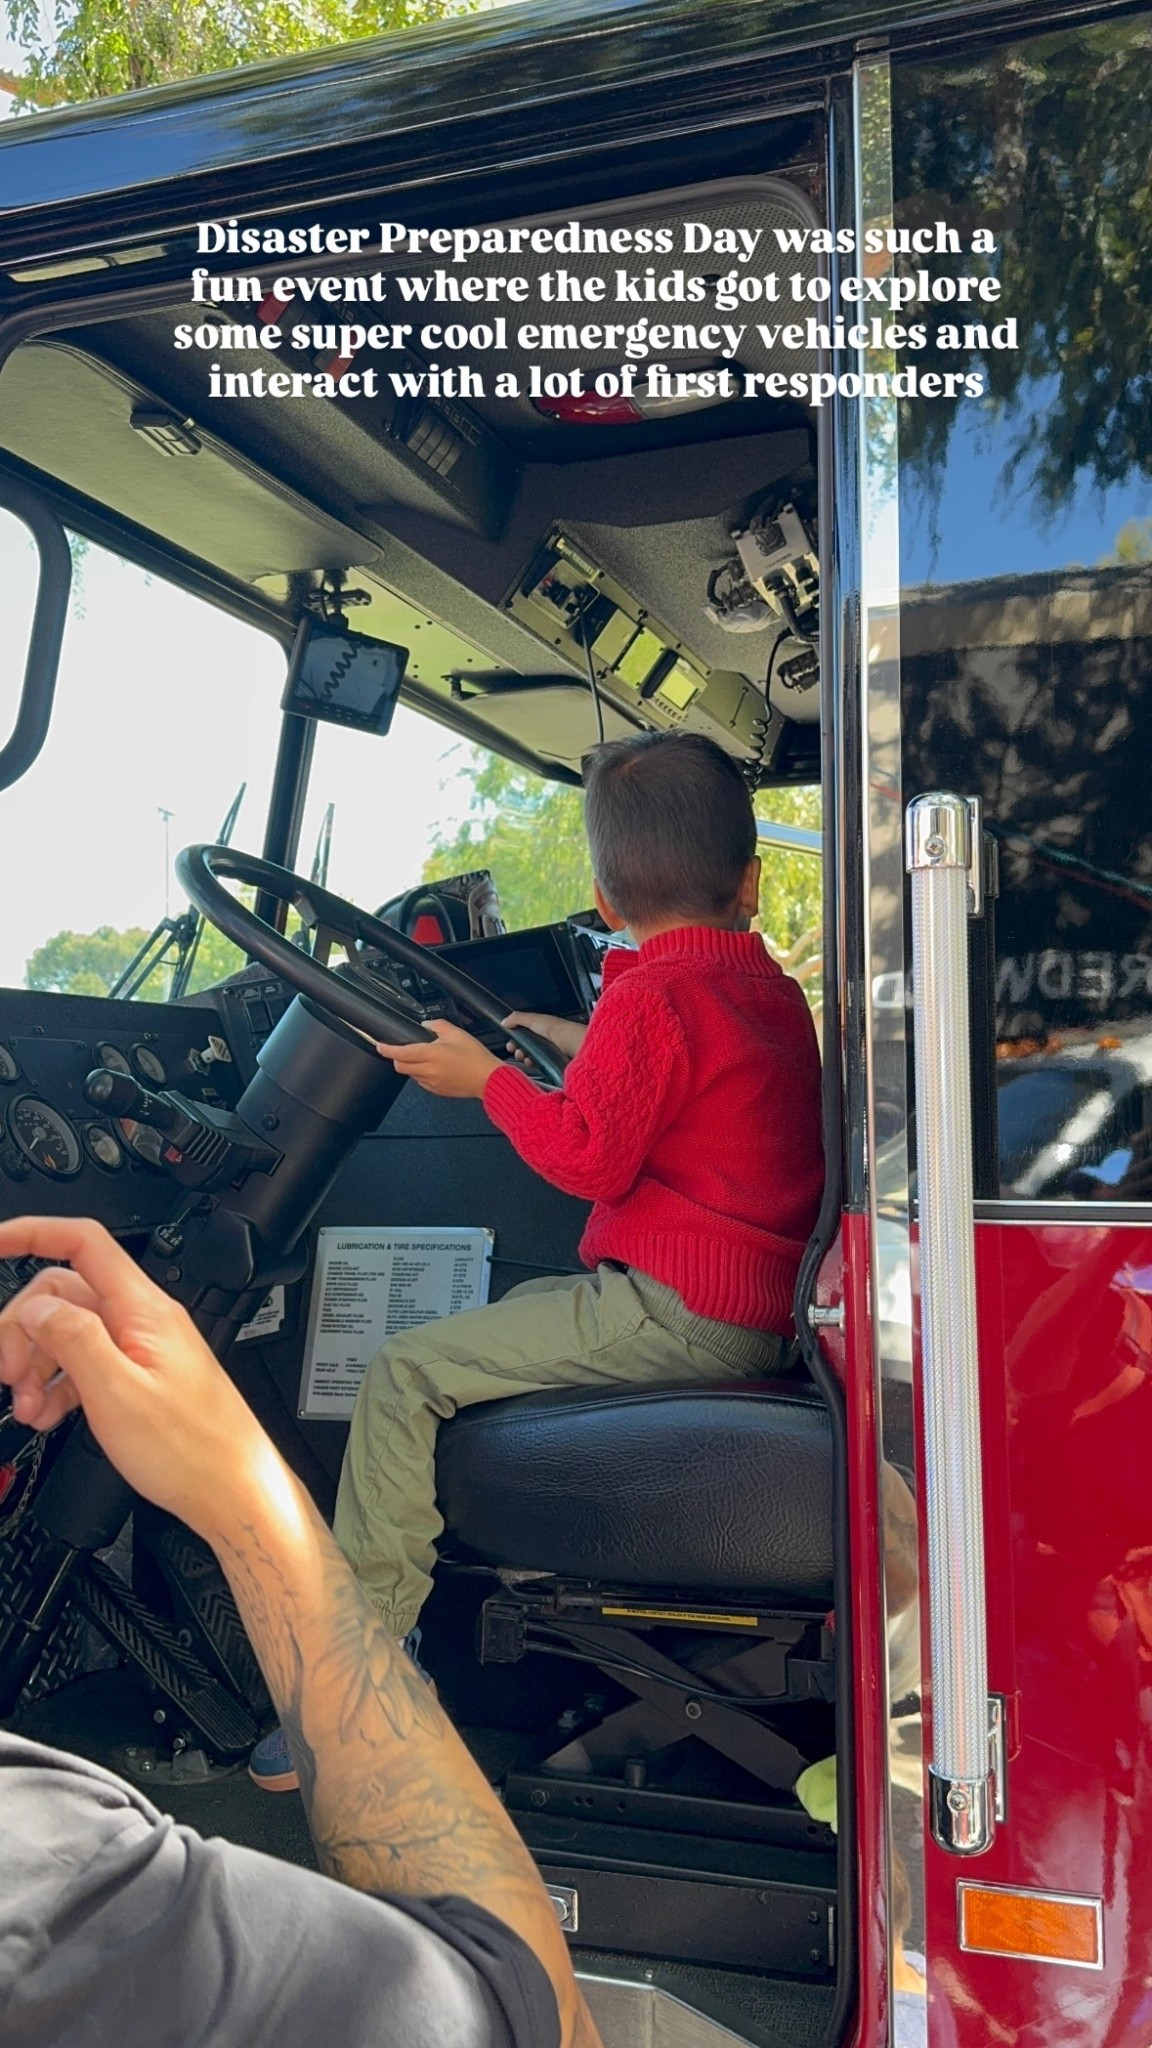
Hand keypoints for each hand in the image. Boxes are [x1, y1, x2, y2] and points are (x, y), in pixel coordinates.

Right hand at [0, 1217, 274, 1543]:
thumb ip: (74, 1339)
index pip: (84, 1242)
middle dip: (24, 1329)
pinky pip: (85, 1364)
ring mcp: (141, 1349)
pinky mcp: (139, 1378)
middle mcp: (144, 1320)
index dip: (35, 1233)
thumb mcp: (117, 1393)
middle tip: (7, 1373)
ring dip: (37, 1365)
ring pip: (69, 1333)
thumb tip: (37, 1307)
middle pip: (64, 1294)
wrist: (231, 1492)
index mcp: (144, 1310)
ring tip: (28, 1407)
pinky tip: (49, 1414)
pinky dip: (58, 1385)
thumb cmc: (192, 1450)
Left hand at [376, 1017, 499, 1097]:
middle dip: (398, 1058)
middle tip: (404, 1050)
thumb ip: (438, 1025)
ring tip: (427, 1058)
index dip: (387, 1049)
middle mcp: (428, 1070)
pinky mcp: (436, 1091)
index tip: (380, 1046)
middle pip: (400, 1066)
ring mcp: (431, 1082)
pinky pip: (421, 1082)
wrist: (488, 1079)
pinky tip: (435, 1068)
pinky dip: (422, 1074)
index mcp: (431, 1054)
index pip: (401, 1053)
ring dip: (412, 1066)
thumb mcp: (457, 1033)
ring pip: (411, 1074)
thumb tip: (426, 1024)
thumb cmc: (476, 1057)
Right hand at [502, 1011, 587, 1064]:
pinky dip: (533, 1065)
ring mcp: (548, 1051)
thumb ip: (517, 1019)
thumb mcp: (533, 1019)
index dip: (514, 1039)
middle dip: (518, 1050)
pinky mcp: (552, 1062)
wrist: (572, 1044)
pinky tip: (532, 1064)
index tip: (510, 1044)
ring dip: (524, 1058)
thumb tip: (504, 1021)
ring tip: (525, 1057)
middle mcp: (544, 1039)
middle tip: (517, 1051)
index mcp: (540, 1028)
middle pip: (525, 1047)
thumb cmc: (558, 1029)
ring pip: (531, 1057)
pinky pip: (539, 1065)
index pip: (523, 1034)